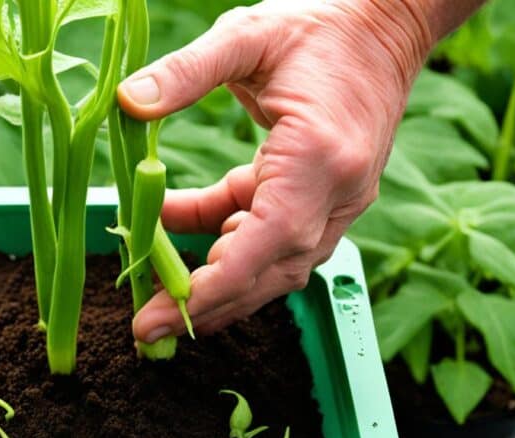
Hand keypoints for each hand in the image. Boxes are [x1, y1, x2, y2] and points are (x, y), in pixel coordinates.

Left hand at [117, 0, 440, 340]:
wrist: (386, 22)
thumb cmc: (319, 25)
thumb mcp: (246, 36)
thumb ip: (186, 71)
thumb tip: (128, 102)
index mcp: (319, 159)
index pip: (266, 244)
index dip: (210, 289)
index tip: (158, 318)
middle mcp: (337, 193)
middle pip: (270, 274)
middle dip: (206, 306)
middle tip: (145, 330)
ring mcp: (338, 201)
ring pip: (273, 266)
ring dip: (217, 282)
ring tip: (158, 294)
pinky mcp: (325, 198)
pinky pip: (270, 236)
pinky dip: (225, 241)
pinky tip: (178, 229)